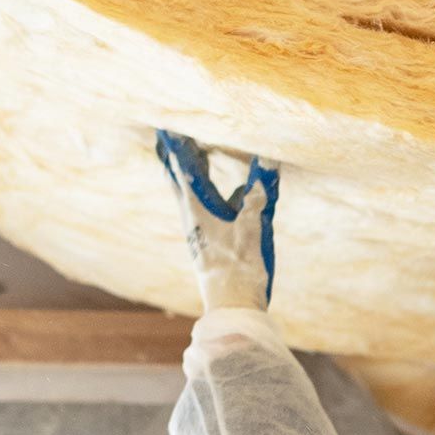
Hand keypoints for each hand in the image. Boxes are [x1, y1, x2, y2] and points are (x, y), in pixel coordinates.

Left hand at [155, 130, 279, 313]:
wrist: (233, 308)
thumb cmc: (239, 270)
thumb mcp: (251, 229)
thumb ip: (258, 196)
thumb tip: (268, 163)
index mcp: (196, 211)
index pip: (183, 169)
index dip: (177, 146)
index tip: (167, 126)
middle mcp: (193, 219)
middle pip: (180, 180)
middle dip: (177, 157)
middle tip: (168, 136)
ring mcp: (200, 232)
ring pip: (192, 194)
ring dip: (192, 174)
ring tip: (192, 157)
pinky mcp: (210, 242)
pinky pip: (207, 208)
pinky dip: (211, 193)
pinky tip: (232, 193)